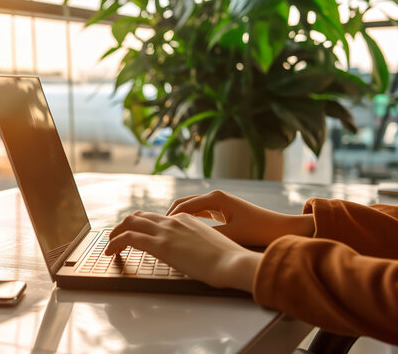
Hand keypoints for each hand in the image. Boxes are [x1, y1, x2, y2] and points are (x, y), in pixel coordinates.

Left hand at [105, 211, 261, 291]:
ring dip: (116, 233)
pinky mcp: (160, 244)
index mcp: (186, 220)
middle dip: (124, 226)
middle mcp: (174, 221)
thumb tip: (189, 255)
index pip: (157, 218)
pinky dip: (115, 243)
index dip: (142, 226)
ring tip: (110, 245)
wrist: (233, 262)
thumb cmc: (227, 260)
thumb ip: (195, 245)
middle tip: (116, 238)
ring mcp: (166, 231)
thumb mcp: (209, 246)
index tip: (136, 236)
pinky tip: (110, 252)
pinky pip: (129, 238)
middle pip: (140, 216)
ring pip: (130, 223)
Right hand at [166, 190, 313, 245]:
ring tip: (165, 232)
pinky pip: (200, 212)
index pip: (183, 206)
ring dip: (178, 218)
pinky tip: (183, 232)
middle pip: (183, 203)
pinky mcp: (223, 209)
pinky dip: (189, 220)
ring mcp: (219, 202)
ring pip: (191, 208)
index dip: (167, 219)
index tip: (155, 230)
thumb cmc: (259, 231)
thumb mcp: (230, 235)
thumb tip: (185, 242)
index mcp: (215, 198)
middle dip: (168, 216)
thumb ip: (206, 236)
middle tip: (155, 230)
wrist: (282, 229)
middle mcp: (215, 196)